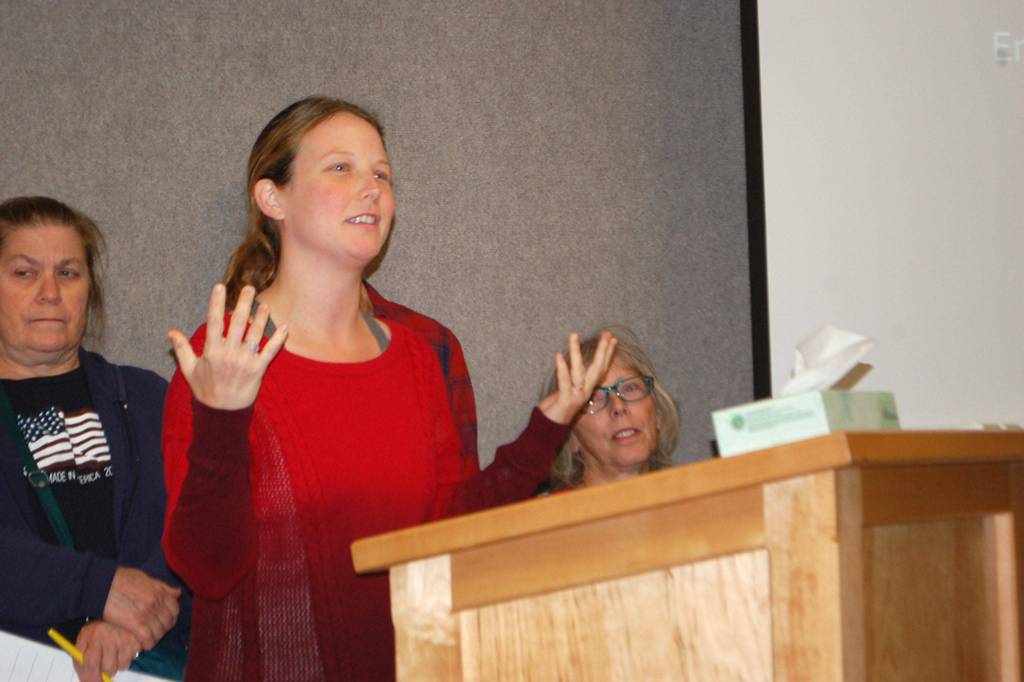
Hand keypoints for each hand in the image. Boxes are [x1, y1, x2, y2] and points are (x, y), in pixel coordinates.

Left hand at [74, 621, 141, 681]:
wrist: (116, 609)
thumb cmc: (98, 628)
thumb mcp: (84, 637)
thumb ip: (79, 656)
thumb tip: (85, 678)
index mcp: (94, 637)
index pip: (90, 663)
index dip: (90, 678)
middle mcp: (110, 637)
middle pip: (108, 668)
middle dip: (105, 673)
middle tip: (104, 669)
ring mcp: (125, 639)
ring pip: (121, 666)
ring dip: (117, 666)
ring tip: (114, 656)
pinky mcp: (137, 640)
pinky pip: (132, 659)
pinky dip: (126, 659)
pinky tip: (123, 649)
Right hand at [102, 567, 179, 649]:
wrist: (102, 584)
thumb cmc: (121, 578)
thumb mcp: (145, 578)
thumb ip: (162, 587)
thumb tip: (177, 593)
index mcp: (159, 591)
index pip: (174, 609)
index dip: (171, 617)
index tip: (165, 621)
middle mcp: (156, 603)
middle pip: (168, 622)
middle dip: (164, 628)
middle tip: (156, 631)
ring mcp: (146, 613)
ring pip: (159, 632)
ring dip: (156, 637)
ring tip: (149, 639)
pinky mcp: (134, 623)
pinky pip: (148, 638)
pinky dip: (148, 644)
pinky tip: (144, 645)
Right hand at [168, 283, 287, 409]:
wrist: (222, 412)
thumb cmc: (205, 388)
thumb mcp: (189, 369)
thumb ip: (182, 348)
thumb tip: (170, 332)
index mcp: (212, 351)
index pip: (213, 322)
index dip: (216, 303)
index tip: (220, 287)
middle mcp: (229, 353)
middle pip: (237, 323)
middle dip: (243, 303)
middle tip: (249, 288)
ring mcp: (245, 361)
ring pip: (255, 334)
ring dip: (261, 318)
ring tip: (265, 305)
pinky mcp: (258, 369)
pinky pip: (270, 351)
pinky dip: (279, 340)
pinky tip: (285, 327)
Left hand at [538, 331, 617, 423]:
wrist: (548, 430)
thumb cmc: (555, 410)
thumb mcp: (565, 391)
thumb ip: (570, 380)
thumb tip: (572, 367)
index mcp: (586, 388)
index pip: (601, 368)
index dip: (607, 354)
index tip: (612, 338)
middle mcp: (585, 392)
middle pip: (597, 368)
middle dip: (602, 350)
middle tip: (607, 334)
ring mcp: (576, 396)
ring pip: (578, 371)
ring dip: (576, 352)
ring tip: (572, 335)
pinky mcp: (565, 400)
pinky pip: (564, 382)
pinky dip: (562, 369)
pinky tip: (559, 356)